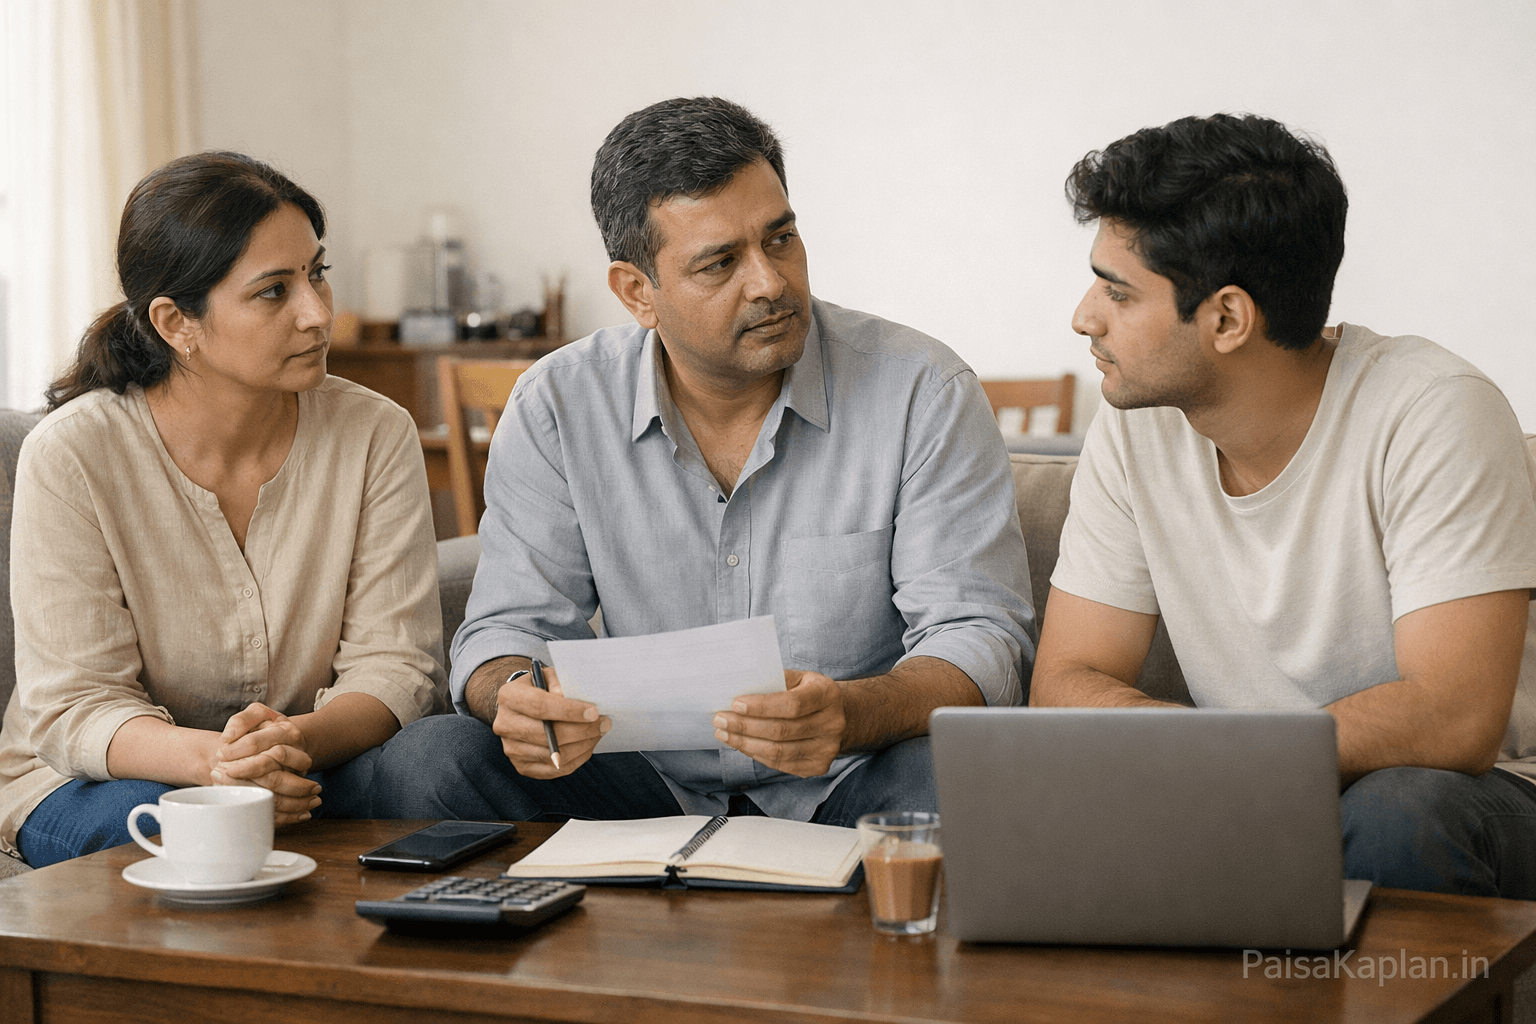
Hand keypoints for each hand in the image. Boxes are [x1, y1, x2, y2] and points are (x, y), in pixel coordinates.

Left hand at [212, 703, 321, 825]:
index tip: (220, 753)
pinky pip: (278, 801)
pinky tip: (238, 794)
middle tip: (219, 769)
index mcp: (288, 733)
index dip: (236, 749)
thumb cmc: (268, 729)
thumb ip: (241, 720)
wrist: (289, 744)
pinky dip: (257, 799)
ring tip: (223, 780)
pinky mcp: (295, 791)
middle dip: (241, 768)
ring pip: (274, 785)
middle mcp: (298, 753)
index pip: (259, 742)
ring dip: (246, 784)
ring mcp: (299, 774)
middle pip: (269, 763)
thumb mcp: (258, 715)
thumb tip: (227, 737)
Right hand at [492, 666, 610, 778]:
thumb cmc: (541, 688)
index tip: (594, 712)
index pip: (540, 706)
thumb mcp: (549, 676)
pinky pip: (554, 770)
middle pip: (546, 734)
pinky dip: (575, 759)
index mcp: (509, 696)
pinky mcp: (521, 766)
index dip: (569, 711)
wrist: (522, 707)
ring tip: (598, 733)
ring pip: (552, 755)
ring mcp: (511, 749)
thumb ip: (561, 684)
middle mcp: (504, 724)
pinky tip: (587, 746)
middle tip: (604, 724)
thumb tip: (572, 700)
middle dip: (580, 730)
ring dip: (582, 746)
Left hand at [712, 670, 846, 777]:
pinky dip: (756, 754)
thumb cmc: (810, 692)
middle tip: (720, 720)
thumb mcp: (800, 678)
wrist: (842, 716)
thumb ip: (774, 680)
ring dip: (746, 743)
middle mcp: (832, 724)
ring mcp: (827, 748)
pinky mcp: (818, 766)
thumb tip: (738, 687)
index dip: (762, 706)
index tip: (735, 704)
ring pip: (779, 751)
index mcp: (827, 695)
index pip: (792, 704)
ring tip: (724, 734)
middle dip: (745, 726)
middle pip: (782, 730)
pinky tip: (741, 744)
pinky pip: (780, 764)